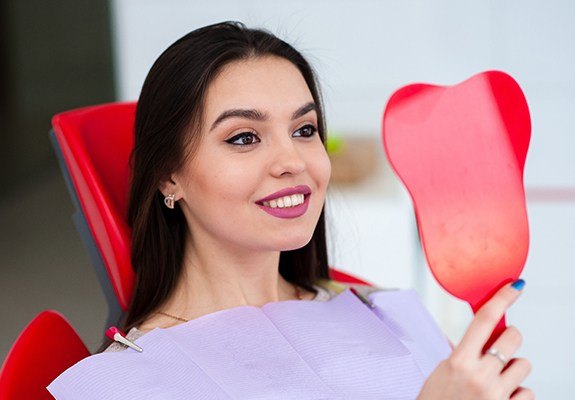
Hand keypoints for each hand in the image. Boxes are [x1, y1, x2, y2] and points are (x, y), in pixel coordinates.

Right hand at [417, 280, 532, 398]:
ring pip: (524, 365)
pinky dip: (517, 394)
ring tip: (496, 380)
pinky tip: (501, 398)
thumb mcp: (444, 369)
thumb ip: (466, 351)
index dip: (502, 298)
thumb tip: (487, 332)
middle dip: (509, 340)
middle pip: (513, 338)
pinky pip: (528, 392)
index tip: (515, 286)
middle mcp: (480, 375)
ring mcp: (497, 395)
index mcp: (459, 361)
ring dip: (513, 370)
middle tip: (499, 349)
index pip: (485, 319)